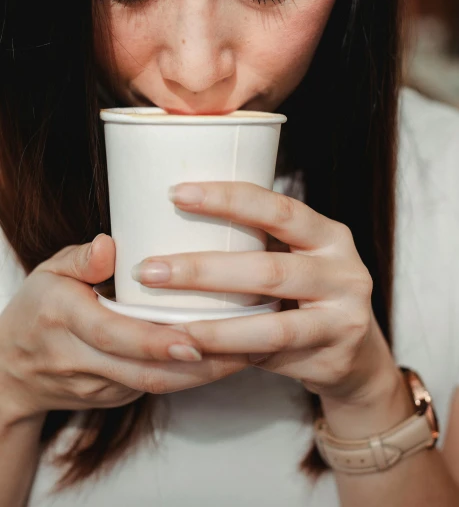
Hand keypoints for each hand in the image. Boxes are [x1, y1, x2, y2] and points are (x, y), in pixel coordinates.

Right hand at [0, 234, 248, 423]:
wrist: (11, 372)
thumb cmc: (38, 308)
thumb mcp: (50, 271)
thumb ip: (82, 258)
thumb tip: (111, 244)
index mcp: (63, 320)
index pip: (114, 336)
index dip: (156, 340)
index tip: (196, 337)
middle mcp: (80, 360)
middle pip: (146, 370)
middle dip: (200, 365)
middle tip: (246, 345)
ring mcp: (98, 386)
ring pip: (157, 385)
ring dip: (205, 375)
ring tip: (250, 352)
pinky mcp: (114, 397)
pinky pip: (157, 387)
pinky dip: (193, 376)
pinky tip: (227, 357)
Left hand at [132, 181, 398, 402]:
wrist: (358, 356)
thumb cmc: (305, 297)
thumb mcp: (293, 259)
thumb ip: (255, 245)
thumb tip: (170, 224)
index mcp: (327, 233)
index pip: (277, 208)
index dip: (227, 199)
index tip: (176, 194)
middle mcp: (342, 268)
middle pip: (268, 266)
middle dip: (202, 268)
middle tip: (149, 270)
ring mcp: (343, 312)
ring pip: (271, 318)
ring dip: (213, 320)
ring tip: (163, 321)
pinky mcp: (335, 352)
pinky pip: (273, 351)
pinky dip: (231, 348)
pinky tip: (196, 346)